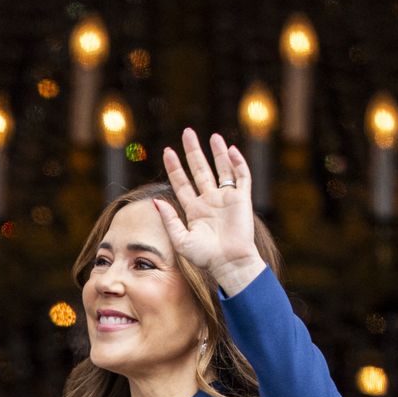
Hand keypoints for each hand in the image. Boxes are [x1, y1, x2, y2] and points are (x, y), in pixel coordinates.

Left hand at [154, 129, 264, 296]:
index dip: (174, 167)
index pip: (182, 182)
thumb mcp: (181, 239)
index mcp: (193, 209)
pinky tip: (231, 150)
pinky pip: (241, 177)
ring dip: (216, 153)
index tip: (167, 152)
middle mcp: (209, 201)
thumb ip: (169, 220)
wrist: (229, 263)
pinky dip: (237, 163)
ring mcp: (226, 199)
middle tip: (187, 132)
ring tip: (211, 136)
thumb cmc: (205, 256)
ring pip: (221, 169)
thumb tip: (156, 201)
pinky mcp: (242, 199)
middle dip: (193, 151)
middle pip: (199, 170)